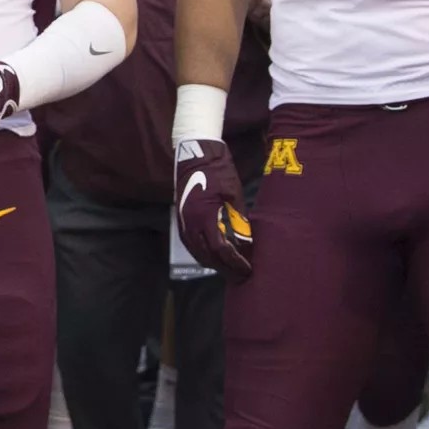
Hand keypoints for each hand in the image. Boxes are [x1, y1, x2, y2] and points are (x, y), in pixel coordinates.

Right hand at [173, 137, 252, 279]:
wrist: (195, 153)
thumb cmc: (218, 171)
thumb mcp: (234, 195)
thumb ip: (238, 221)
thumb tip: (247, 243)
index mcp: (205, 216)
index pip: (220, 249)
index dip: (234, 262)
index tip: (247, 269)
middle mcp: (190, 222)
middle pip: (207, 256)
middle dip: (225, 268)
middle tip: (241, 275)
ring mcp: (183, 221)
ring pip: (197, 253)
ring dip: (213, 263)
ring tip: (230, 268)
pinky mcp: (181, 219)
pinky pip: (191, 244)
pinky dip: (203, 253)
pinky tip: (215, 255)